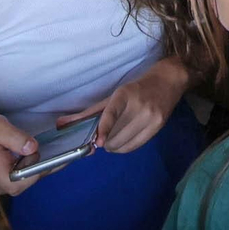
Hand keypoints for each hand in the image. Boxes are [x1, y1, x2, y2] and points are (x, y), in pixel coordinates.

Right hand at [0, 113, 42, 195]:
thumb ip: (15, 137)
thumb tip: (33, 148)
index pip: (23, 182)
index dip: (34, 168)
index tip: (33, 152)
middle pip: (24, 183)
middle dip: (32, 166)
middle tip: (27, 149)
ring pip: (19, 182)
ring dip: (26, 168)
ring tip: (21, 151)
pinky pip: (12, 180)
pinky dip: (19, 169)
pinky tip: (18, 157)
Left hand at [58, 58, 189, 153]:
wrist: (168, 81)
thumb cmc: (136, 88)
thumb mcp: (113, 96)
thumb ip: (88, 113)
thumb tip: (60, 125)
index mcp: (124, 94)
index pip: (112, 114)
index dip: (104, 129)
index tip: (98, 142)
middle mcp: (139, 106)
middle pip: (116, 133)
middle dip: (105, 141)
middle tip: (102, 139)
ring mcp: (151, 117)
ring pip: (125, 142)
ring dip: (114, 146)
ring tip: (112, 140)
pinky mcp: (159, 126)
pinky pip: (136, 145)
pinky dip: (125, 148)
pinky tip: (123, 142)